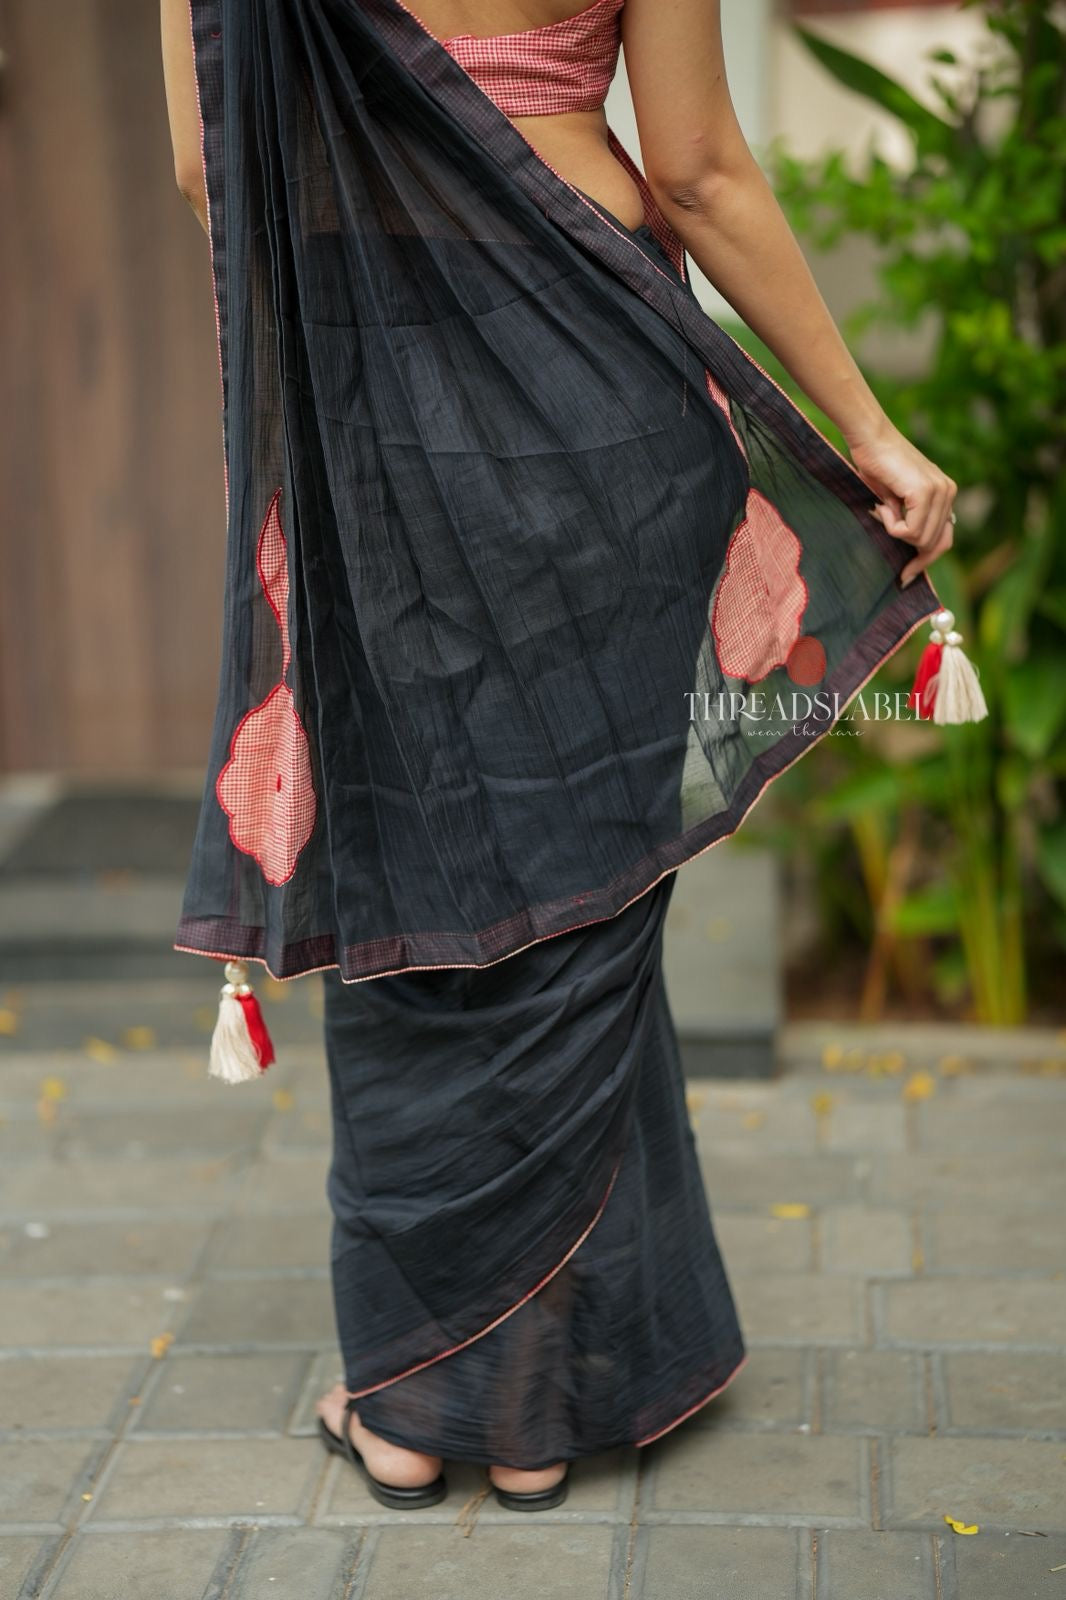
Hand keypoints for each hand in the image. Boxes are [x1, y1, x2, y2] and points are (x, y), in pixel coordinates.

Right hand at [846, 421, 956, 586]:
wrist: (870, 438)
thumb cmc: (876, 465)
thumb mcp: (898, 500)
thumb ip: (911, 519)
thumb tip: (913, 554)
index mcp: (946, 493)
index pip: (944, 538)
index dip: (926, 560)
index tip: (907, 576)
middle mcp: (948, 492)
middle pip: (935, 543)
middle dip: (913, 555)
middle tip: (896, 559)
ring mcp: (939, 491)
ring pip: (921, 539)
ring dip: (896, 532)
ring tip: (883, 507)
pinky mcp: (924, 493)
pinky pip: (909, 530)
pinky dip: (892, 525)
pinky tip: (884, 504)